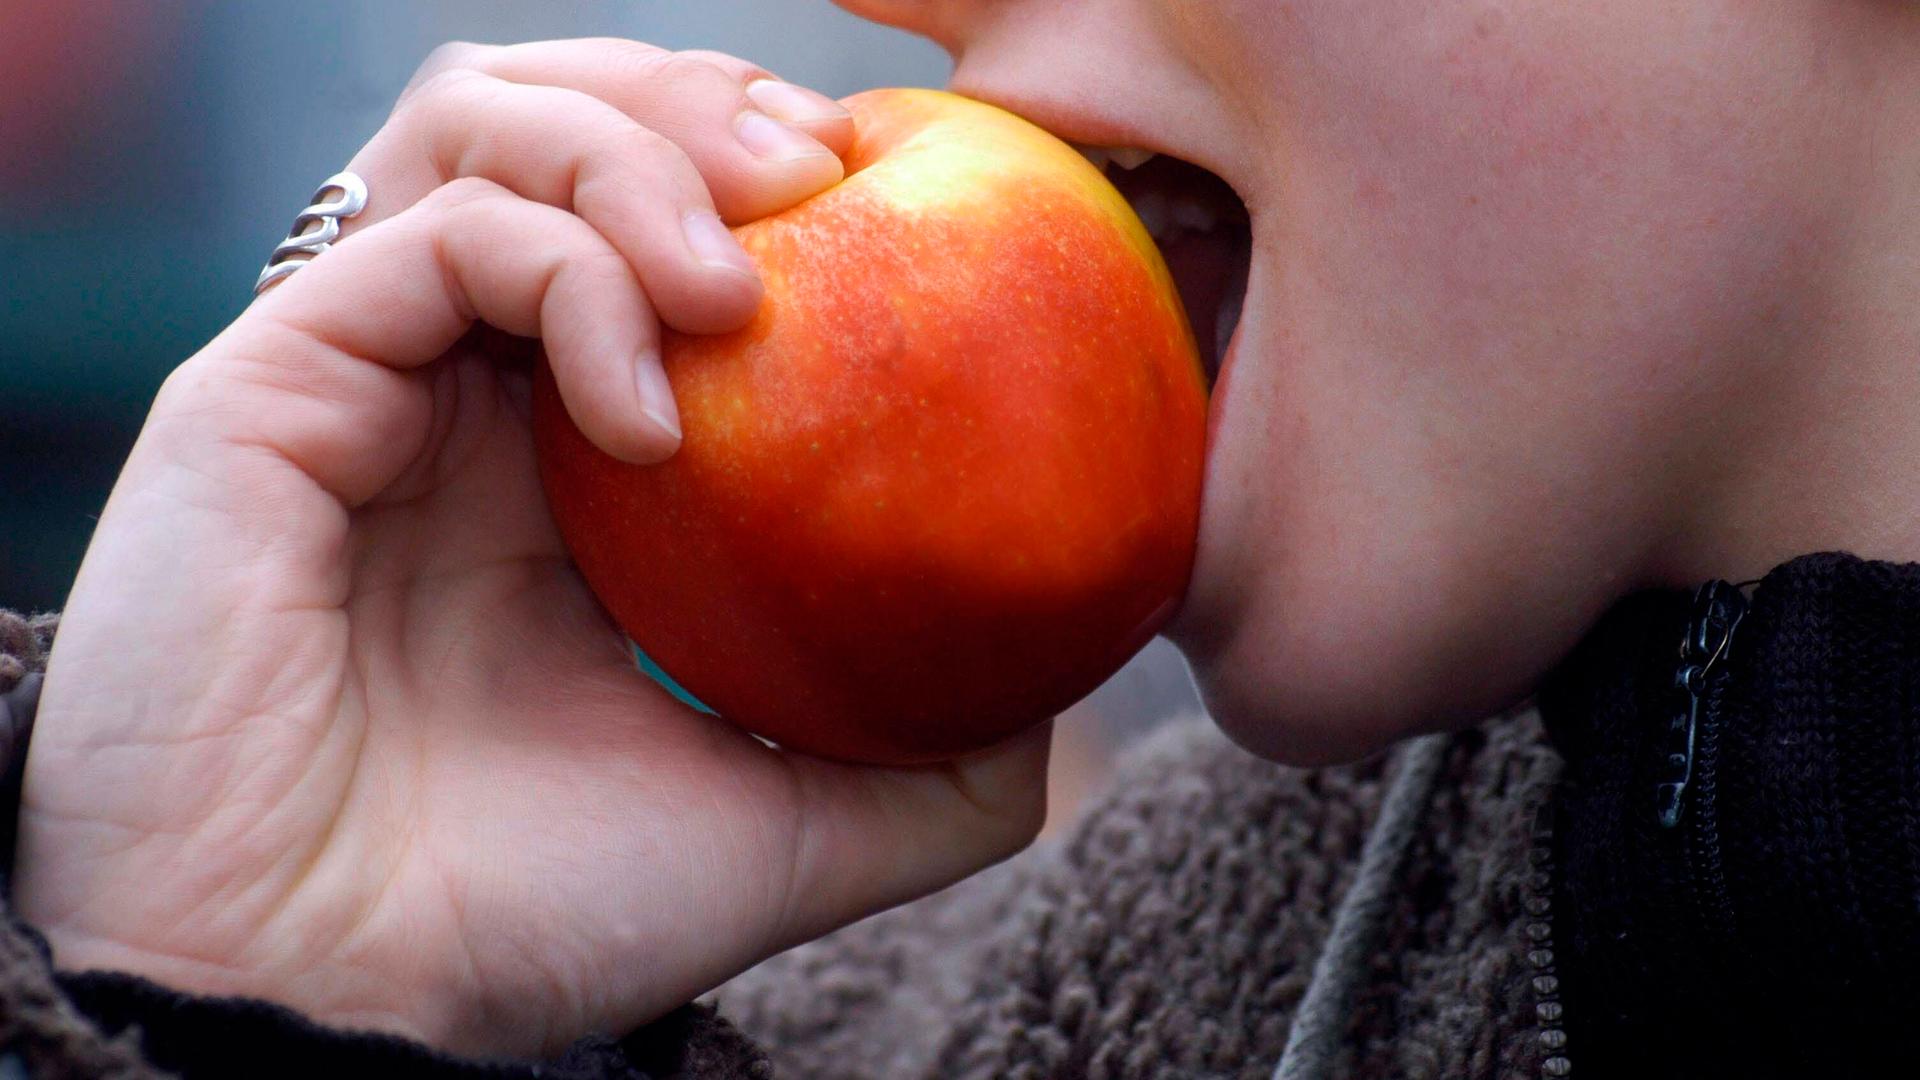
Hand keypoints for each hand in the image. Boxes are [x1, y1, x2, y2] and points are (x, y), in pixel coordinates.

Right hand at [18, 38, 1049, 1057]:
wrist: (327, 1012)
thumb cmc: (526, 921)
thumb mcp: (784, 827)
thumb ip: (924, 761)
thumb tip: (1055, 701)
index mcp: (555, 467)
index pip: (656, 235)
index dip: (765, 185)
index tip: (892, 212)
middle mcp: (456, 395)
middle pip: (566, 133)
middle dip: (700, 116)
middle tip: (822, 182)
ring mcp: (360, 379)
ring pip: (483, 130)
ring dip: (638, 157)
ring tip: (742, 280)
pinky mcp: (268, 386)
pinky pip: (431, 235)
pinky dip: (566, 272)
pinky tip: (645, 410)